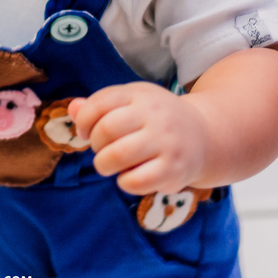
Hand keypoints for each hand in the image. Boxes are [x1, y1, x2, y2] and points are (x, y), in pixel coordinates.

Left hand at [69, 81, 210, 194]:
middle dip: (95, 145)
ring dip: (104, 165)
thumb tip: (72, 109)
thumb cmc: (155, 119)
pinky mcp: (173, 170)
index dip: (83, 121)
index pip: (98, 104)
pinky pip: (134, 181)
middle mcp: (154, 115)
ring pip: (116, 156)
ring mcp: (166, 142)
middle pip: (105, 131)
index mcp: (139, 94)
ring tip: (110, 164)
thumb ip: (99, 106)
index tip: (84, 132)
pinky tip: (130, 176)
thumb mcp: (131, 102)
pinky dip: (124, 182)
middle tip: (102, 150)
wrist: (205, 135)